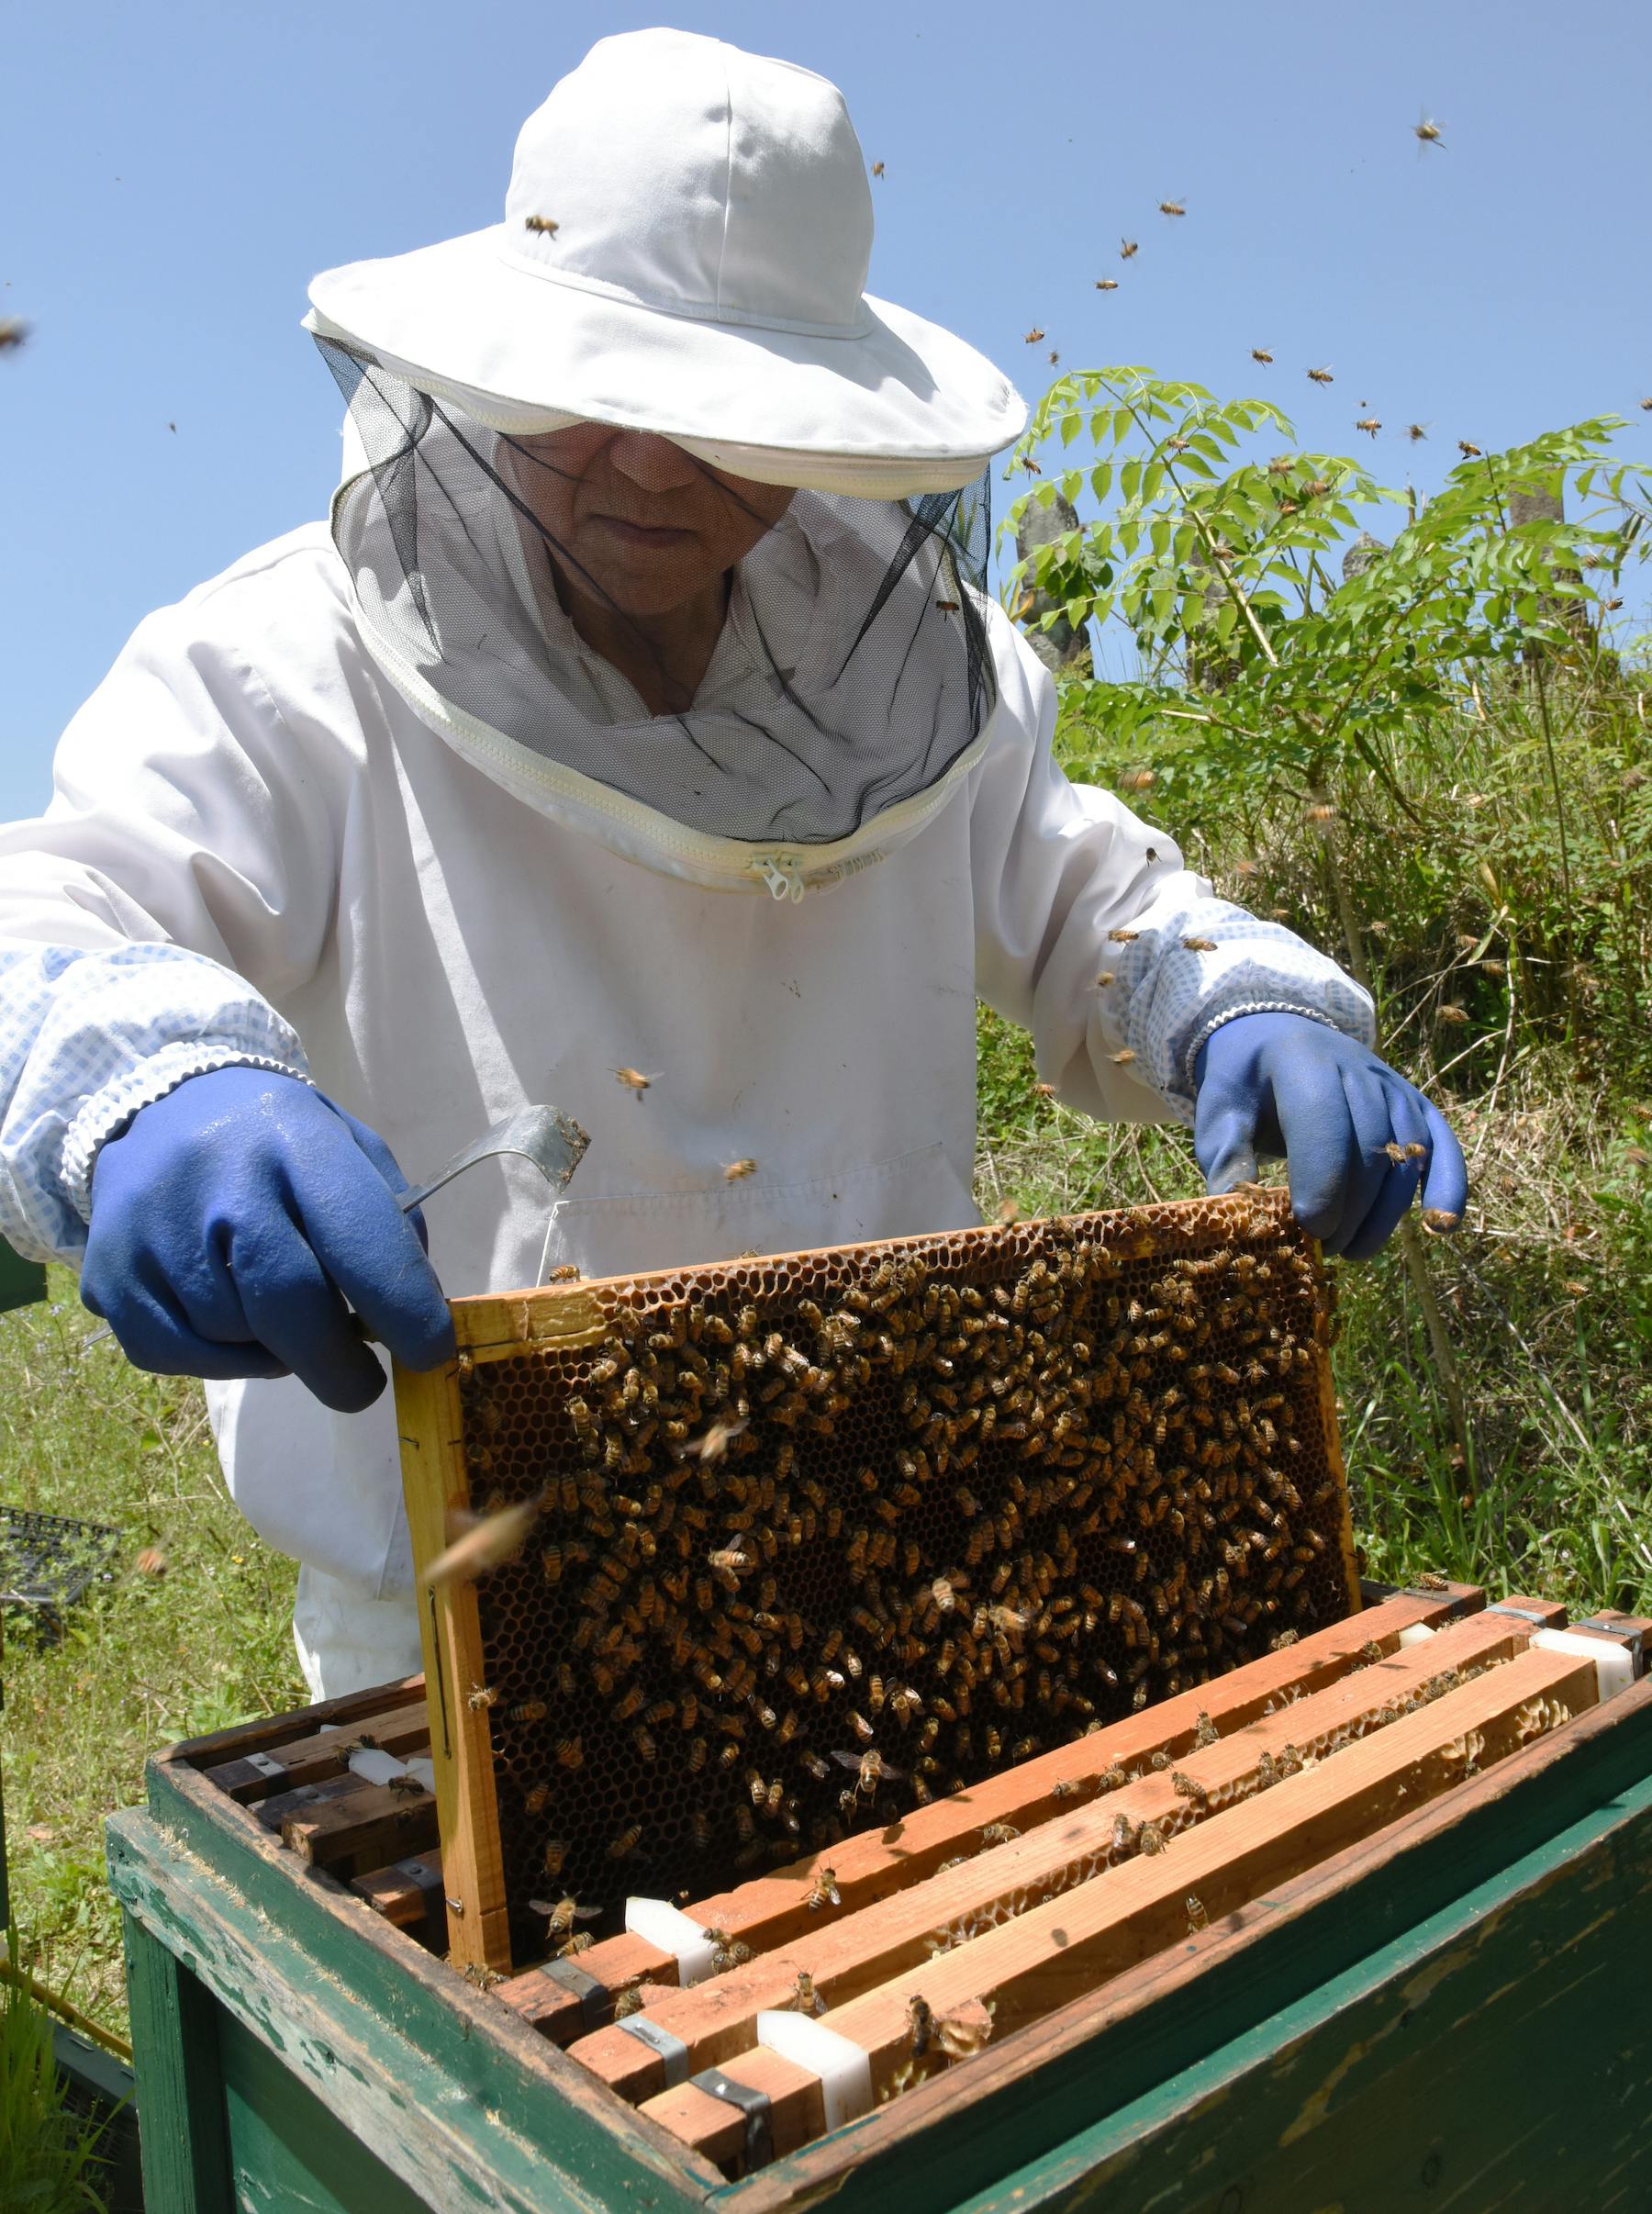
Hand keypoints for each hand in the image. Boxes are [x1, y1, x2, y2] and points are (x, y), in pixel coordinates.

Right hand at [81, 1067, 454, 1409]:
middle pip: (289, 1305)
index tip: (431, 1353)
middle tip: (362, 1384)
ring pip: (236, 1339)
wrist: (161, 1109)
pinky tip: (232, 1325)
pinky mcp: (110, 1275)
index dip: (403, 1309)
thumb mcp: (348, 1149)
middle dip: (338, 1365)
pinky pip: (178, 1357)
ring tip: (282, 1317)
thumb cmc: (278, 1143)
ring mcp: (153, 1228)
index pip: (358, 1237)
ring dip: (277, 1352)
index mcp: (295, 1138)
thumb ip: (392, 1223)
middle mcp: (219, 1178)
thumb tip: (417, 1313)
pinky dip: (220, 1362)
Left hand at [1192, 1013, 1466, 1259]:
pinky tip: (1441, 1226)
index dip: (1321, 1178)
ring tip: (1352, 1250)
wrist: (1277, 1038)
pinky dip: (1448, 1185)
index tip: (1308, 1228)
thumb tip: (1236, 1214)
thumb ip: (1226, 1158)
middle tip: (1323, 1248)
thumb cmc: (1245, 1085)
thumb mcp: (1220, 1112)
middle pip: (1368, 1144)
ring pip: (1406, 1153)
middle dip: (1350, 1207)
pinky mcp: (1415, 1102)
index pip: (1322, 1118)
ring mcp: (1392, 1083)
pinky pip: (1442, 1143)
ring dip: (1385, 1211)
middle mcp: (1356, 1065)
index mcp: (1300, 1059)